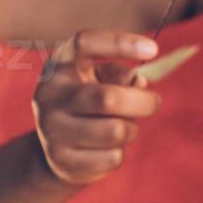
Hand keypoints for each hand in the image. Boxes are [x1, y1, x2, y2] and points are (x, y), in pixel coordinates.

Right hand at [33, 31, 162, 185]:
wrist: (57, 151)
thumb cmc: (90, 106)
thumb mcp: (100, 82)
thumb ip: (119, 76)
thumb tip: (137, 82)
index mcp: (59, 66)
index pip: (83, 43)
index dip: (119, 43)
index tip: (153, 49)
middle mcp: (49, 94)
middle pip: (109, 98)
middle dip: (143, 102)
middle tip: (153, 102)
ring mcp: (51, 129)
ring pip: (116, 131)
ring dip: (132, 129)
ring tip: (124, 128)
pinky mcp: (61, 159)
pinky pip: (112, 157)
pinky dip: (119, 153)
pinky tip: (104, 149)